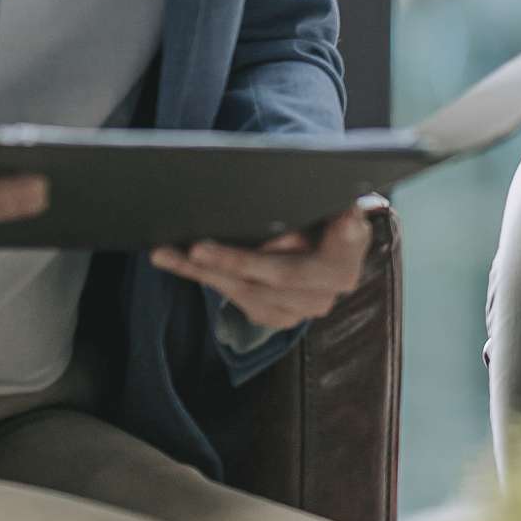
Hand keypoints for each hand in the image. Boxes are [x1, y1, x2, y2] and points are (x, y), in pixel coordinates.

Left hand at [151, 199, 377, 332]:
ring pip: (250, 292)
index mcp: (352, 248)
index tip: (341, 219)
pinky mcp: (280, 318)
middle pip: (282, 273)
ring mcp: (306, 308)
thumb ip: (333, 207)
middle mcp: (333, 287)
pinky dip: (207, 280)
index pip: (347, 239)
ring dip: (205, 273)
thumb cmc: (319, 214)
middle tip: (199, 249)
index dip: (341, 232)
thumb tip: (344, 213)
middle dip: (237, 261)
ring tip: (168, 254)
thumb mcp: (328, 203)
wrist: (322, 245)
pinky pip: (238, 300)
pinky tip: (179, 264)